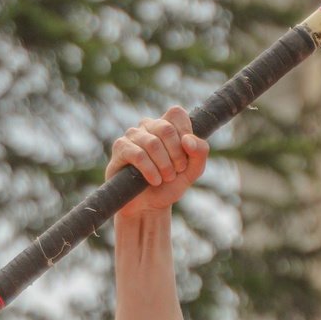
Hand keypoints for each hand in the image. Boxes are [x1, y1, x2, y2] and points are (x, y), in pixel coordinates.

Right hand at [107, 106, 206, 223]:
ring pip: (152, 143)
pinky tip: (154, 181)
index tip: (187, 156)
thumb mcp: (192, 171)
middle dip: (176, 154)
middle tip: (178, 171)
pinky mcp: (120, 148)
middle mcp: (148, 126)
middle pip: (166, 129)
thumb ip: (200, 153)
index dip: (185, 132)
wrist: (148, 206)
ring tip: (166, 178)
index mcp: (166, 125)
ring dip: (164, 165)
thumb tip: (188, 140)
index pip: (176, 114)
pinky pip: (138, 155)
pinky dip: (150, 170)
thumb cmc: (169, 185)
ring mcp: (132, 136)